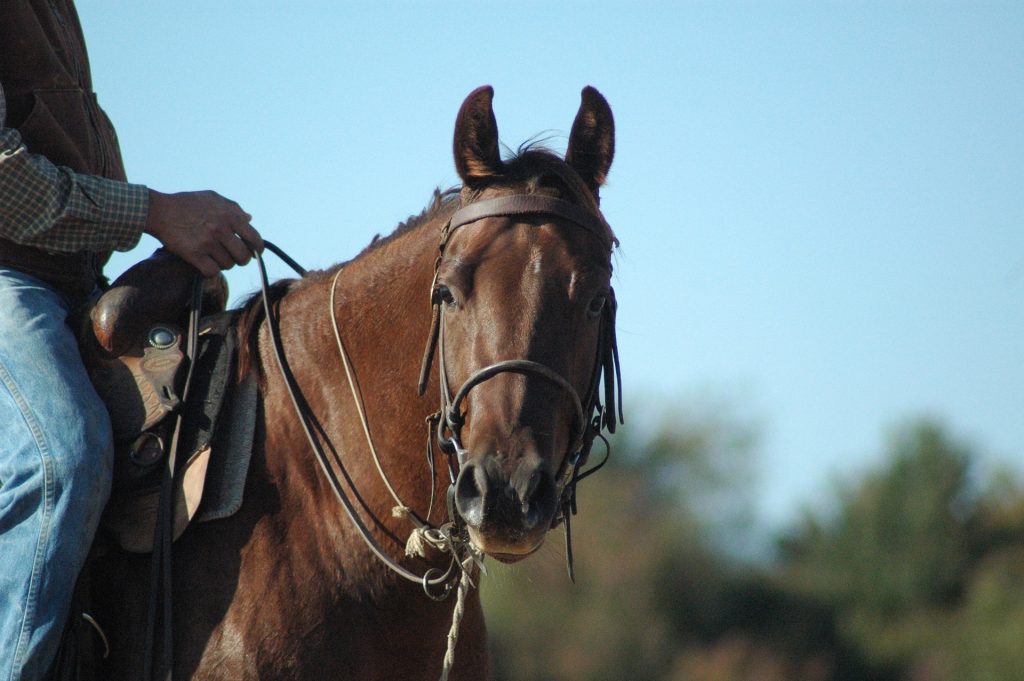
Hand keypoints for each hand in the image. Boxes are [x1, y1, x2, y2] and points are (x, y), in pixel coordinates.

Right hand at [144, 189, 263, 277]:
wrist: (159, 210)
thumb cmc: (186, 203)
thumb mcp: (212, 198)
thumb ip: (233, 208)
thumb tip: (250, 219)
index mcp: (229, 216)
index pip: (255, 239)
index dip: (257, 249)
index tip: (254, 253)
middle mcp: (221, 229)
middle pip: (244, 257)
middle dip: (241, 260)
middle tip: (233, 258)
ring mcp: (207, 242)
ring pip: (228, 265)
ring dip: (224, 264)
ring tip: (215, 257)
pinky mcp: (194, 254)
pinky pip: (212, 272)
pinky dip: (211, 271)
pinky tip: (206, 264)